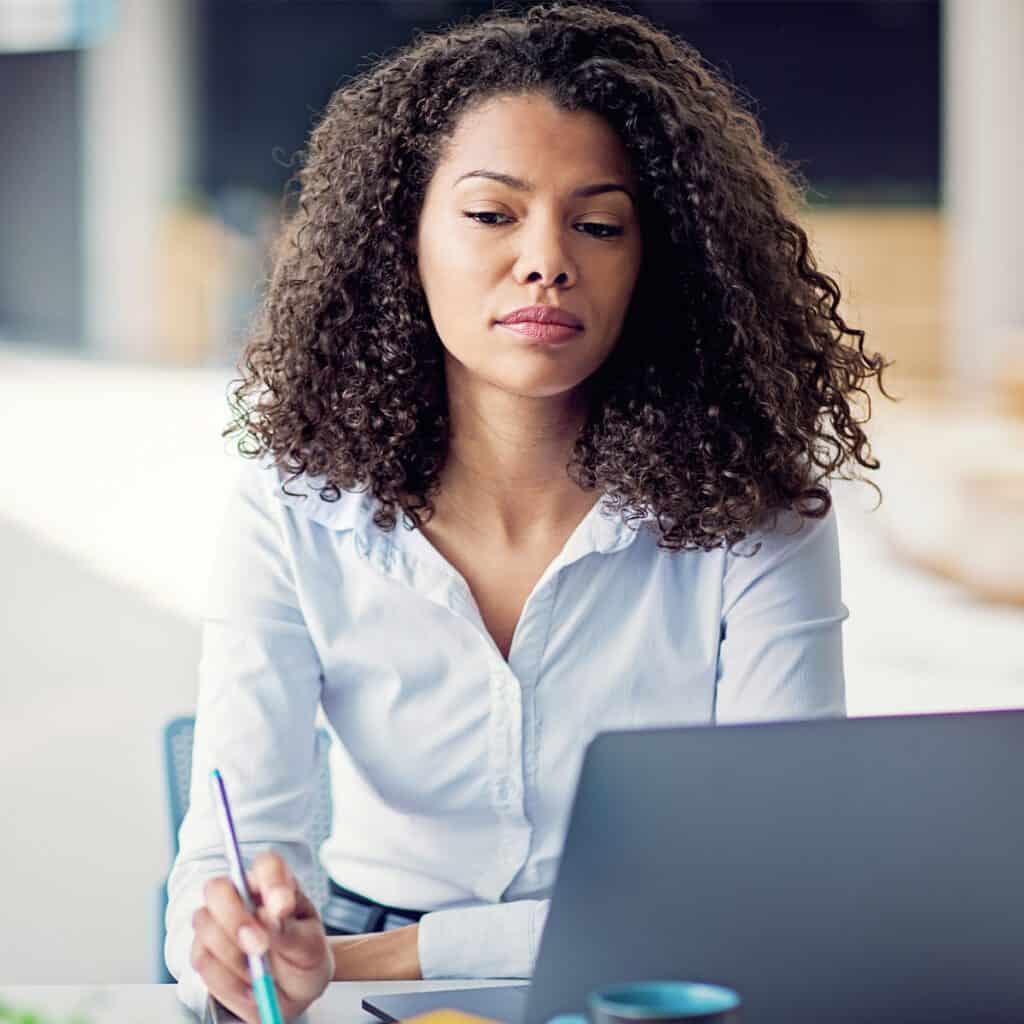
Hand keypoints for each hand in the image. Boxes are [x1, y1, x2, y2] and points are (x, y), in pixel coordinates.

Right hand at [191, 852, 334, 1023]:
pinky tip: (249, 987)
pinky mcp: (203, 951)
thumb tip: (269, 917)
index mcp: (274, 884)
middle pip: (218, 889)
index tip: (282, 908)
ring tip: (262, 974)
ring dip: (234, 956)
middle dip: (234, 919)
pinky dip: (227, 979)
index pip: (266, 865)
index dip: (270, 881)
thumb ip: (291, 932)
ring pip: (205, 926)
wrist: (293, 992)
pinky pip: (202, 960)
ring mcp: (217, 922)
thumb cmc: (304, 958)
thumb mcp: (309, 947)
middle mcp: (240, 896)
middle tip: (259, 946)